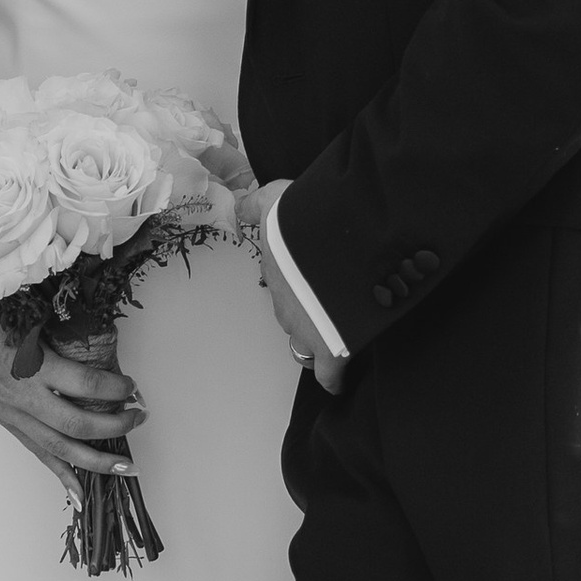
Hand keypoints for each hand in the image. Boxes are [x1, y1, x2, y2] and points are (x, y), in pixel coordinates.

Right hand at [0, 295, 143, 489]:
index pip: (85, 384)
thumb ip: (70, 344)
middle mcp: (21, 395)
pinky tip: (80, 494)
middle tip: (138, 419)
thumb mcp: (39, 321)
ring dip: (97, 460)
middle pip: (76, 425)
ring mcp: (12, 414)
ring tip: (126, 467)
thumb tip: (110, 361)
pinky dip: (61, 474)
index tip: (133, 387)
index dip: (115, 388)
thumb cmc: (1, 314)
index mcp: (32, 365)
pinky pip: (39, 454)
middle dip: (114, 427)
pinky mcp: (7, 423)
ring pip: (60, 448)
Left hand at [244, 182, 346, 392]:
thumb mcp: (274, 200)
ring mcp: (306, 332)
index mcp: (275, 275)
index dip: (296, 283)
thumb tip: (239, 204)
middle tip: (328, 306)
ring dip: (316, 345)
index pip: (282, 286)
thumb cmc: (304, 219)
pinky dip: (335, 379)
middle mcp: (285, 308)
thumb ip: (256, 204)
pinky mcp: (330, 351)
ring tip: (335, 342)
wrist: (333, 240)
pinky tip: (342, 380)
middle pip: (291, 318)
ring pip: (304, 348)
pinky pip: (330, 375)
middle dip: (307, 314)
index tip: (309, 279)